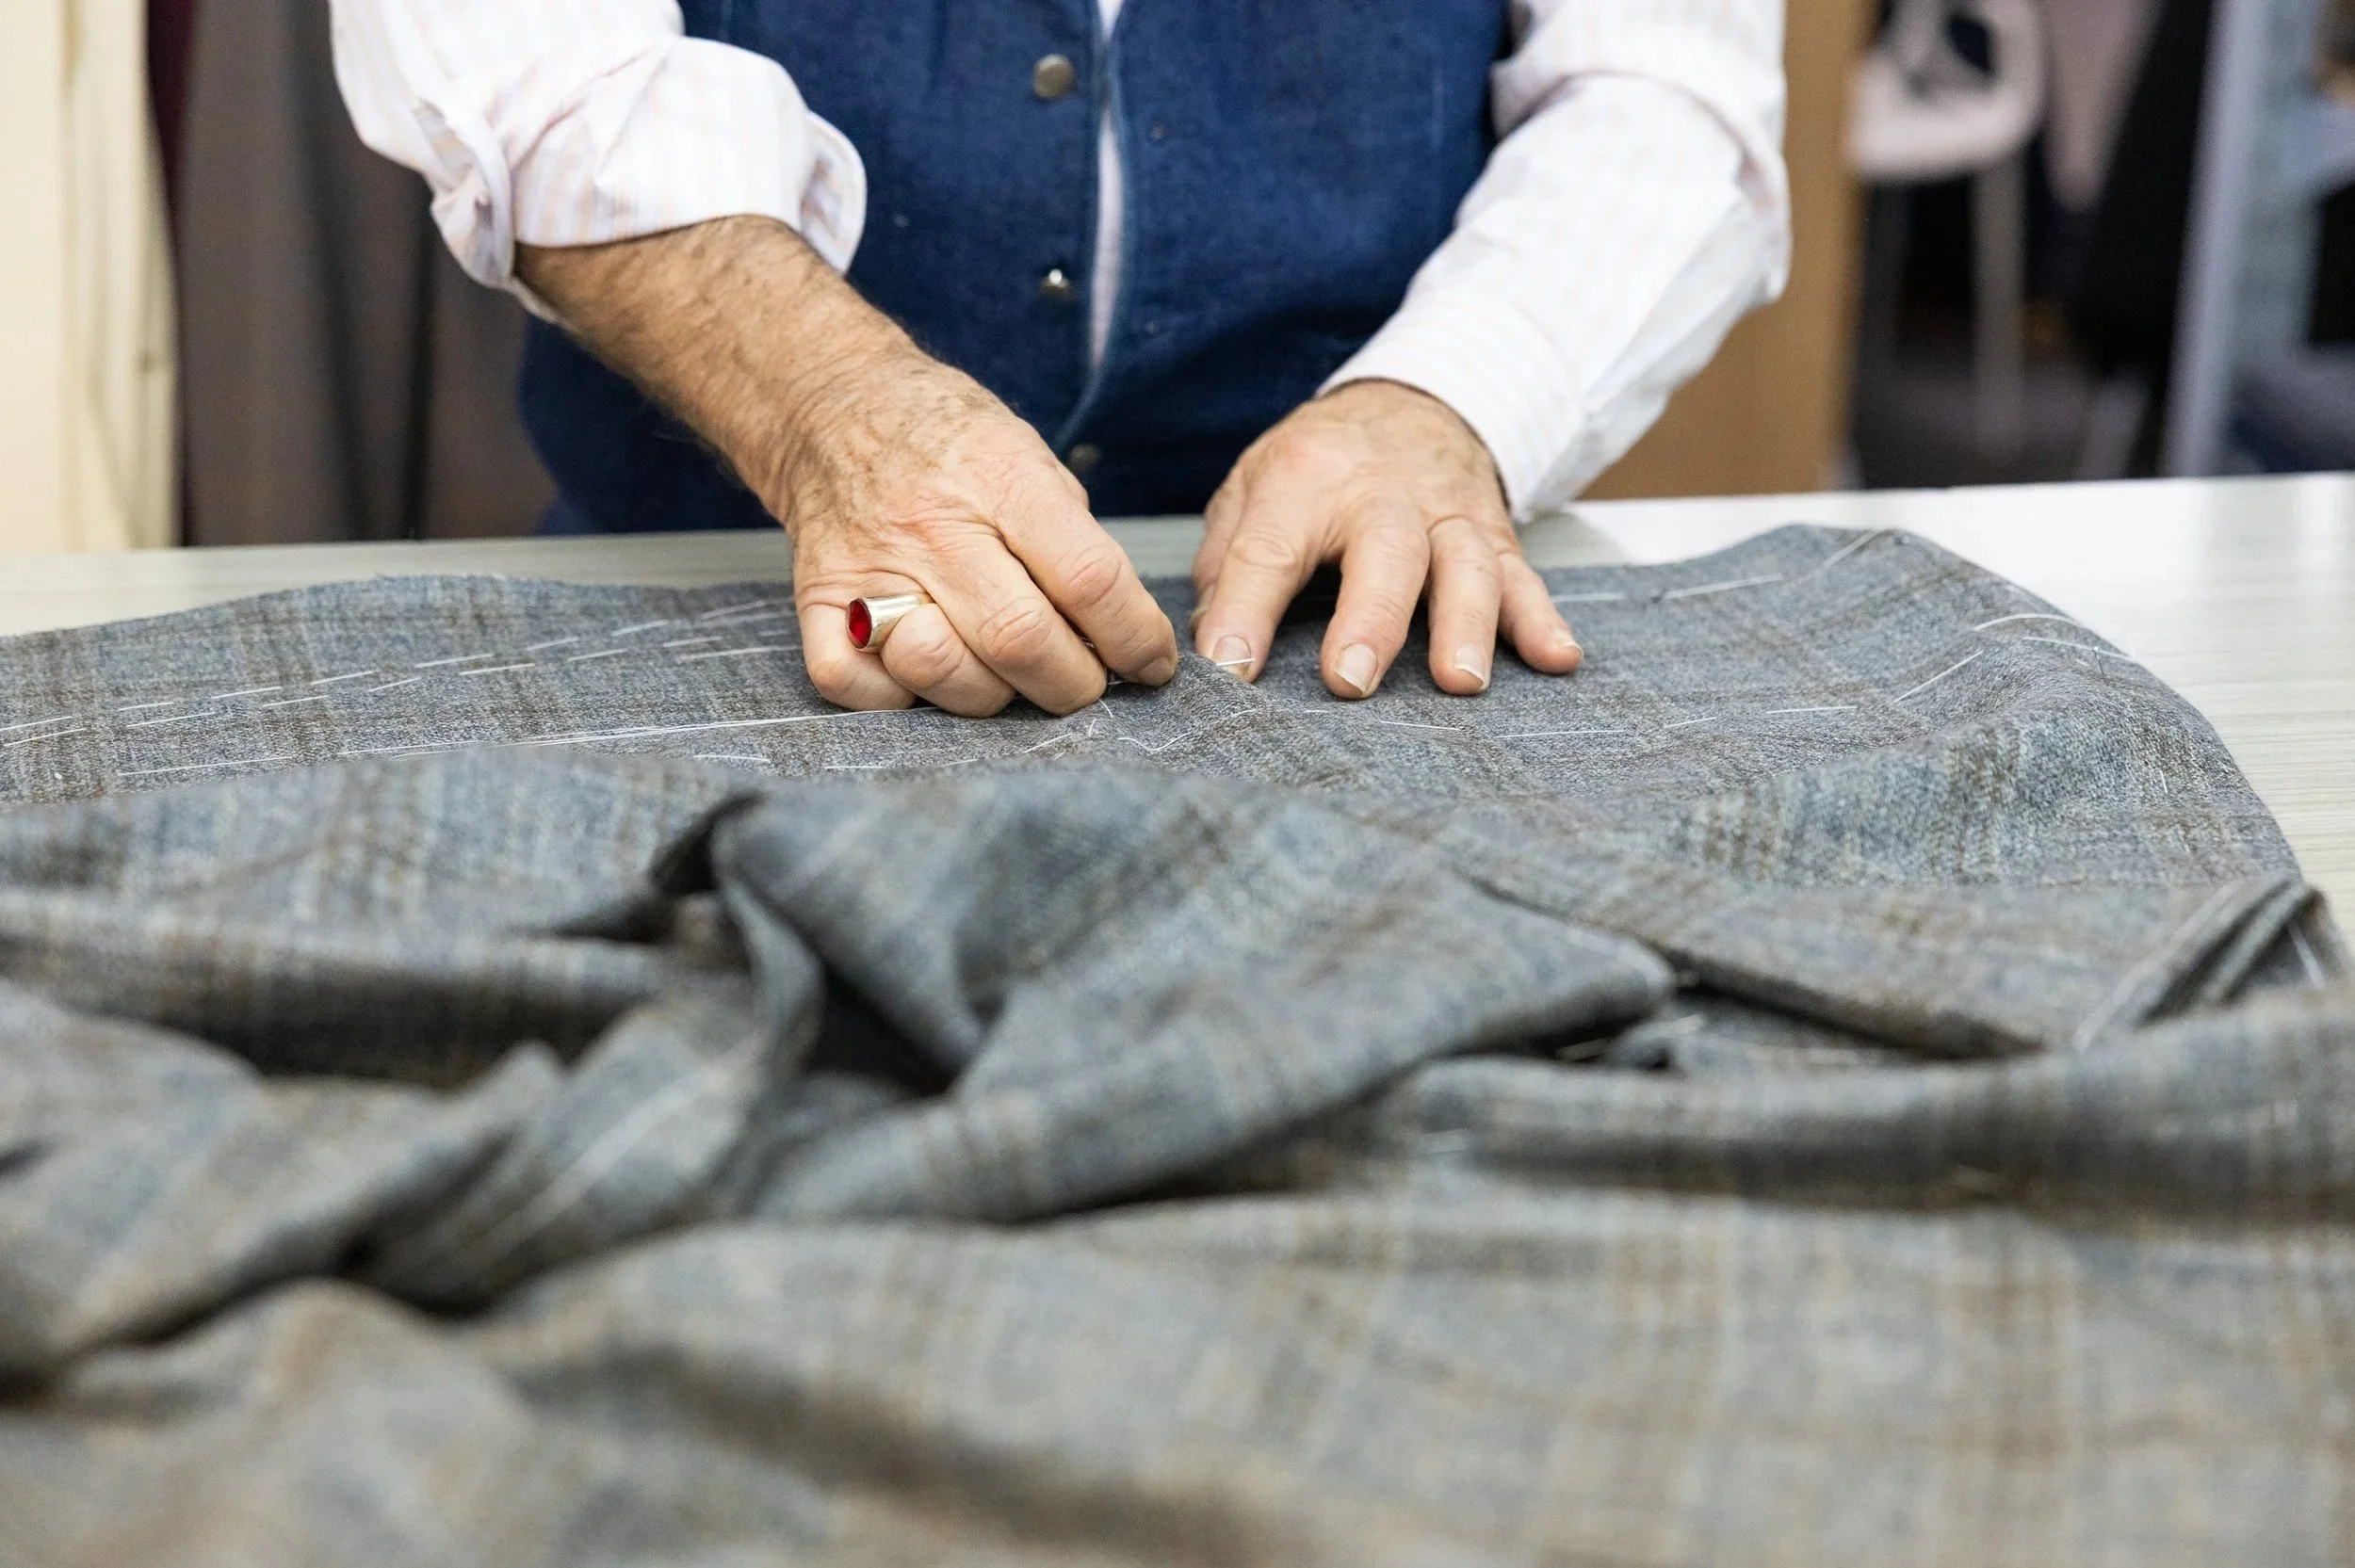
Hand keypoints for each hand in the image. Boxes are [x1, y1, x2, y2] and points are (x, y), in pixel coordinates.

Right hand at [519, 218, 1177, 715]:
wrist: (833, 406)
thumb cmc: (948, 439)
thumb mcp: (1031, 456)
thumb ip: (1075, 542)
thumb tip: (1124, 637)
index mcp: (999, 477)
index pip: (1089, 581)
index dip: (1135, 638)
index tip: (1151, 663)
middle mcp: (931, 523)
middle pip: (1022, 640)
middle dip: (1075, 685)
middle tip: (1087, 683)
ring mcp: (867, 565)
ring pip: (945, 674)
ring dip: (996, 697)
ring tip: (1010, 674)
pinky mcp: (817, 601)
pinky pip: (860, 688)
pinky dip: (903, 699)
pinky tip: (931, 672)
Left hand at [1190, 381, 1582, 698]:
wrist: (1409, 402)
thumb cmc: (1319, 466)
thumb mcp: (1253, 489)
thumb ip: (1228, 567)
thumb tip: (1214, 653)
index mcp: (1304, 481)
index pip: (1269, 550)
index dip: (1245, 612)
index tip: (1229, 671)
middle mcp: (1382, 494)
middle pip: (1384, 553)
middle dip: (1371, 619)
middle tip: (1351, 682)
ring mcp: (1447, 515)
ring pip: (1465, 566)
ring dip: (1467, 625)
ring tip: (1460, 683)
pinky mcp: (1495, 536)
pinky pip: (1525, 578)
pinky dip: (1544, 620)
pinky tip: (1558, 658)